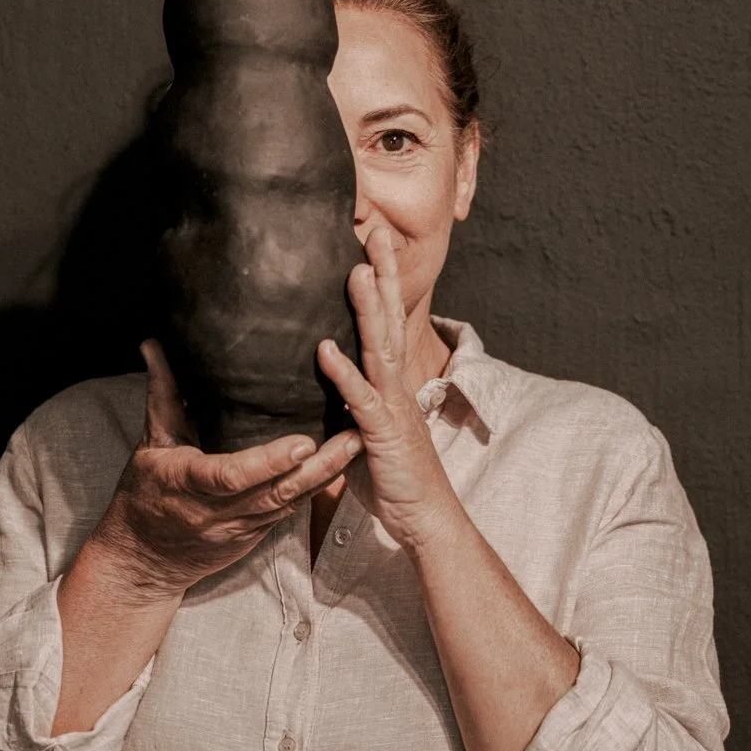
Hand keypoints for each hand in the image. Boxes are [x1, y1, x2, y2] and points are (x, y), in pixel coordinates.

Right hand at [90, 339, 364, 598]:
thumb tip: (154, 344)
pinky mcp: (254, 535)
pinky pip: (289, 511)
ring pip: (290, 503)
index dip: (269, 461)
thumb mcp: (149, 444)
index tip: (303, 443)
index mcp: (187, 483)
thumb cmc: (144, 495)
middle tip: (353, 436)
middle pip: (275, 491)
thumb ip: (162, 394)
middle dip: (319, 467)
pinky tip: (341, 466)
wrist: (144, 560)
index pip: (230, 475)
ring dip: (327, 477)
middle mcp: (217, 510)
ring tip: (357, 443)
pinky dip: (316, 489)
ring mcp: (239, 527)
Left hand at [317, 227, 460, 554]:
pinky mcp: (383, 434)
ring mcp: (393, 407)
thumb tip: (327, 388)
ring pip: (380, 348)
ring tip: (356, 270)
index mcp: (394, 382)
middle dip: (384, 274)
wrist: (426, 519)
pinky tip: (324, 348)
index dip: (382, 283)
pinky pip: (361, 399)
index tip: (373, 246)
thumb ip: (349, 406)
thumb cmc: (395, 480)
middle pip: (391, 319)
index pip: (388, 322)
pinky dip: (343, 373)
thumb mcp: (365, 434)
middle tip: (376, 231)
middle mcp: (397, 386)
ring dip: (368, 309)